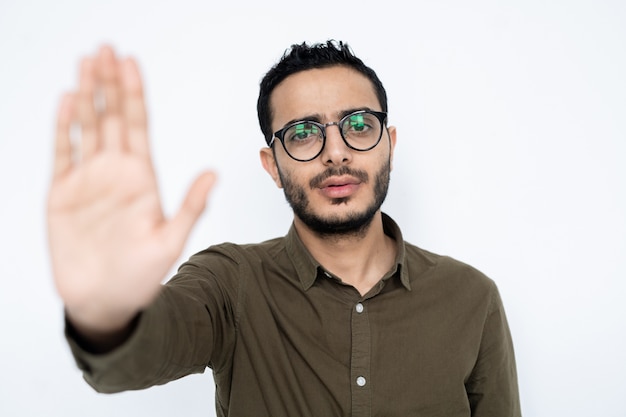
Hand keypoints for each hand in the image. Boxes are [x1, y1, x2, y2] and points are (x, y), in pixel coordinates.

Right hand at [48, 46, 215, 335]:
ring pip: (86, 128)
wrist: (105, 303)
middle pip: (111, 117)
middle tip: (105, 49)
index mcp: (142, 178)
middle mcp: (115, 172)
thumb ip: (190, 206)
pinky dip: (63, 128)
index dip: (133, 93)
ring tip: (85, 64)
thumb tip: (213, 173)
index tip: (131, 62)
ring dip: (86, 96)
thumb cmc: (140, 277)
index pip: (137, 125)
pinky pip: (62, 154)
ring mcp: (88, 181)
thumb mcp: (170, 241)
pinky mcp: (63, 195)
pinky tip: (66, 102)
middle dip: (108, 83)